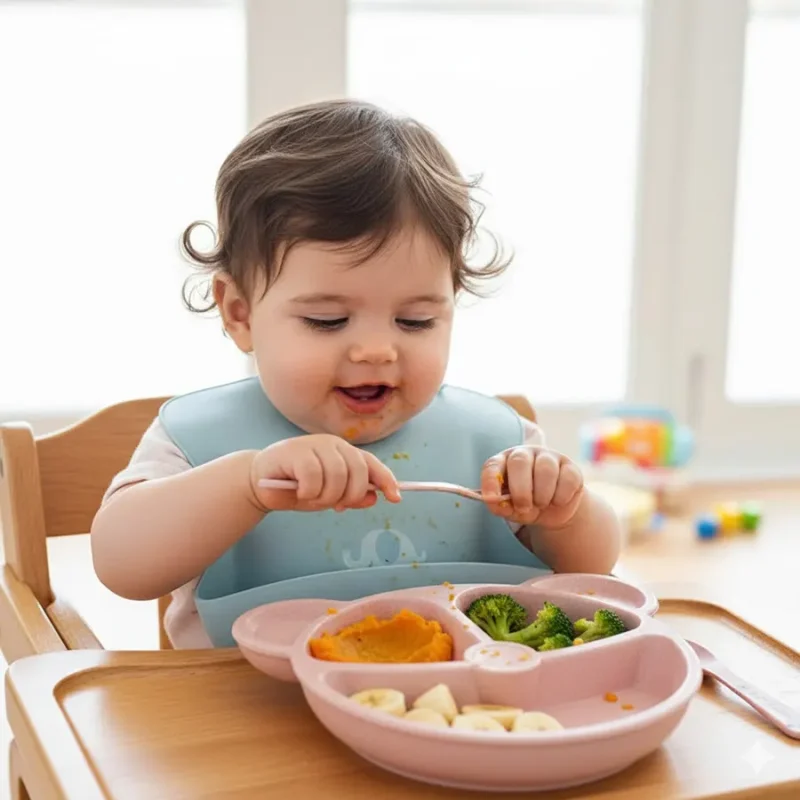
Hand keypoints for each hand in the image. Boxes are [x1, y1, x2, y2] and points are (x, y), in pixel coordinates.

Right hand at [249, 434, 400, 512]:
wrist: (259, 483)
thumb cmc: (296, 488)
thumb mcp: (327, 496)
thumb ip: (351, 497)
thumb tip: (375, 497)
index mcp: (343, 452)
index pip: (370, 463)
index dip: (386, 480)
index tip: (396, 498)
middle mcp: (332, 444)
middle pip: (358, 471)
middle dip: (350, 495)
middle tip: (335, 506)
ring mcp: (314, 444)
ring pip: (338, 476)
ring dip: (327, 497)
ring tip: (312, 499)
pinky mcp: (296, 451)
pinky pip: (315, 478)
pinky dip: (310, 492)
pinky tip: (300, 492)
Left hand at [481, 445, 584, 528]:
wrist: (554, 510)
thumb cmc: (525, 505)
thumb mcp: (510, 508)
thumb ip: (499, 505)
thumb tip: (491, 500)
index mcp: (504, 462)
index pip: (492, 466)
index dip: (490, 482)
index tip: (492, 499)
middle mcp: (525, 454)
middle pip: (520, 461)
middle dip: (520, 490)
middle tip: (524, 507)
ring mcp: (549, 457)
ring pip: (546, 469)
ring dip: (542, 494)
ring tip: (541, 504)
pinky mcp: (571, 467)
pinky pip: (568, 478)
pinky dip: (561, 496)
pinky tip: (557, 501)